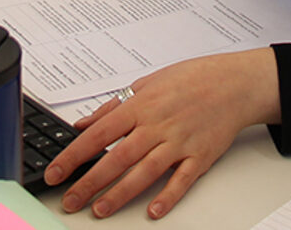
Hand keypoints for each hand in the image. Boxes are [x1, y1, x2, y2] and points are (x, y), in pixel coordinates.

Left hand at [45, 48, 280, 219]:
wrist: (233, 83)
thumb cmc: (191, 79)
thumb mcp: (146, 83)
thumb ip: (113, 107)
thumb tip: (83, 123)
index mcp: (140, 106)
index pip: (98, 134)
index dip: (74, 155)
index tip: (56, 172)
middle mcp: (157, 125)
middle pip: (117, 158)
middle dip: (90, 182)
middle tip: (70, 200)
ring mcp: (179, 142)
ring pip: (145, 172)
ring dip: (120, 193)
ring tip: (100, 210)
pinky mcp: (200, 156)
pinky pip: (182, 180)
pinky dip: (168, 196)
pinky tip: (154, 211)